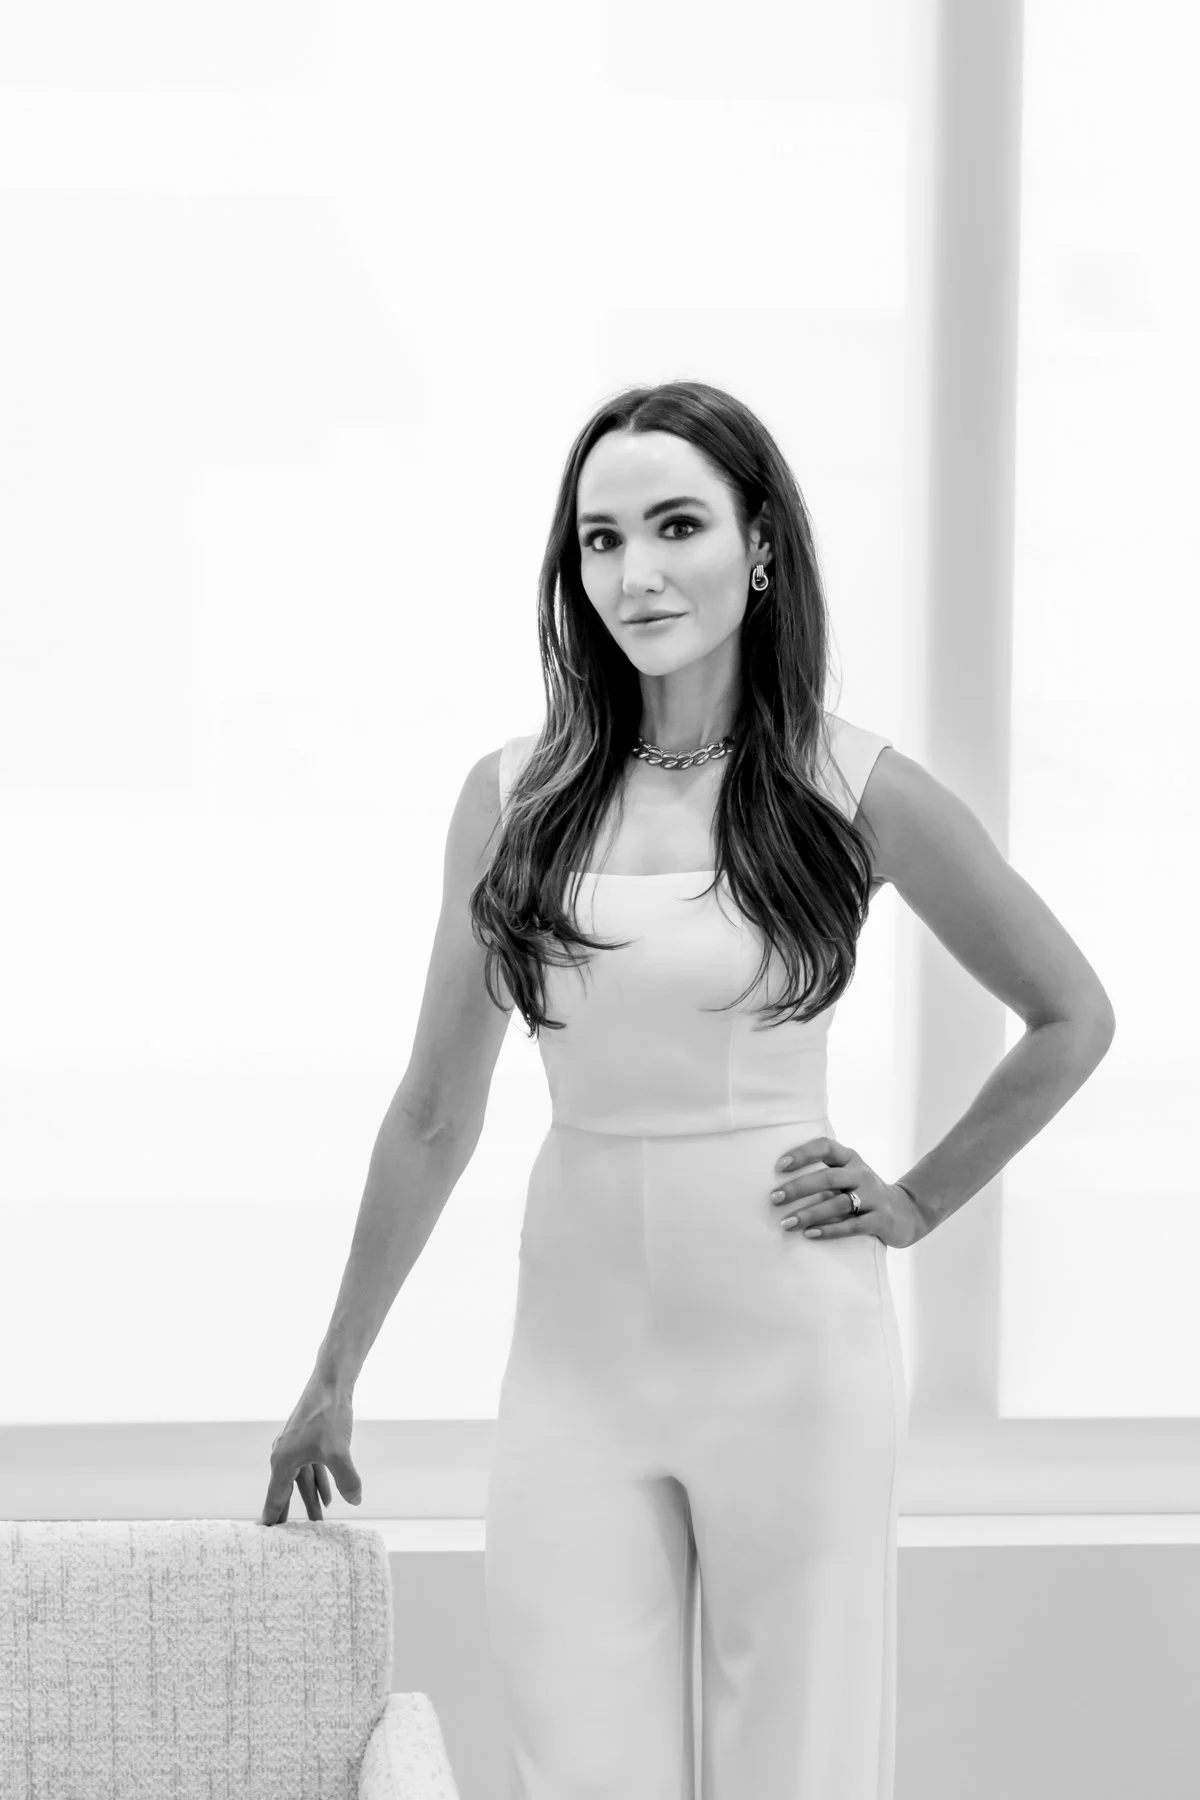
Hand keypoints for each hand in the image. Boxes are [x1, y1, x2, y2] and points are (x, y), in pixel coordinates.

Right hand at [259, 1372, 362, 1524]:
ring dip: (310, 1500)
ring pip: (302, 1481)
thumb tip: (355, 1501)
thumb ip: (346, 1479)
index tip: (265, 1539)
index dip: (272, 1518)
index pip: (275, 1498)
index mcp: (283, 1461)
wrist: (331, 1382)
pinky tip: (331, 1497)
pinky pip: (313, 1468)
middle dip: (289, 1514)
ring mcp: (297, 1446)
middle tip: (284, 1541)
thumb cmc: (328, 1415)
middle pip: (286, 1492)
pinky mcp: (310, 1439)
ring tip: (317, 1523)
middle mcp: (285, 1455)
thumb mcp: (338, 1452)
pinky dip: (320, 1483)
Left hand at [769, 1134, 928, 1248]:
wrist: (906, 1212)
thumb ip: (824, 1176)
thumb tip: (780, 1185)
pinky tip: (809, 1234)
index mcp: (851, 1159)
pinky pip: (852, 1226)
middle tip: (774, 1199)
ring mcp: (873, 1197)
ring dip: (809, 1214)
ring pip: (838, 1204)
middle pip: (828, 1177)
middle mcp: (862, 1174)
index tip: (779, 1166)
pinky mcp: (880, 1219)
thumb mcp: (849, 1176)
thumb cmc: (864, 1193)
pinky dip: (829, 1230)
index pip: (825, 1147)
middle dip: (798, 1188)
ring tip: (786, 1223)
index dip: (803, 1153)